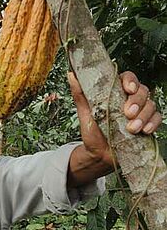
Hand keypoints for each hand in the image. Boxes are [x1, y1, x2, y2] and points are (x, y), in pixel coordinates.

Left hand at [67, 71, 161, 185]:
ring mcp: (140, 112)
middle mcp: (129, 100)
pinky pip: (157, 119)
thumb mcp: (84, 113)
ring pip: (151, 105)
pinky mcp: (146, 125)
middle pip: (142, 91)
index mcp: (115, 93)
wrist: (98, 155)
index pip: (127, 78)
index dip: (130, 81)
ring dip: (143, 116)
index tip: (128, 88)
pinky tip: (144, 131)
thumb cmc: (92, 132)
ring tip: (132, 128)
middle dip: (137, 101)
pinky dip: (153, 123)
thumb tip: (72, 75)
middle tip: (128, 113)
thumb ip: (80, 94)